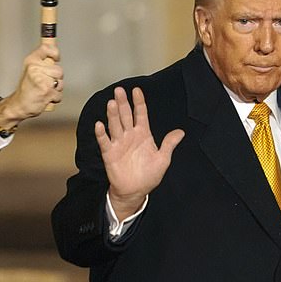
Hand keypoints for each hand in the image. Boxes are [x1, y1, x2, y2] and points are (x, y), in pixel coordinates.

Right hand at [0, 43, 63, 129]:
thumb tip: (54, 49)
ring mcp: (41, 80)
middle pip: (59, 70)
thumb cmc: (27, 88)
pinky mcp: (46, 91)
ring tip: (44, 90)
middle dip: (56, 79)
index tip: (56, 57)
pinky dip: (54, 99)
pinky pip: (59, 95)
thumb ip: (43, 60)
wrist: (19, 105)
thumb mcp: (31, 69)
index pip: (47, 48)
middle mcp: (35, 68)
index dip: (55, 53)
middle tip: (45, 82)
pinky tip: (44, 97)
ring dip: (55, 89)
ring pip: (60, 83)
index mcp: (31, 61)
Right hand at [95, 87, 184, 219]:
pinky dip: (101, 134)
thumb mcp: (163, 159)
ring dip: (113, 114)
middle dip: (123, 103)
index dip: (139, 102)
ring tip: (111, 103)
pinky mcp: (110, 154)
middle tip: (119, 90)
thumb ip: (169, 144)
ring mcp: (119, 143)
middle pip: (126, 115)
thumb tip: (181, 132)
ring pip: (115, 125)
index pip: (141, 114)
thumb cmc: (149, 175)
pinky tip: (99, 125)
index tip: (137, 90)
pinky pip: (105, 142)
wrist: (136, 191)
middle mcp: (130, 135)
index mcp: (143, 134)